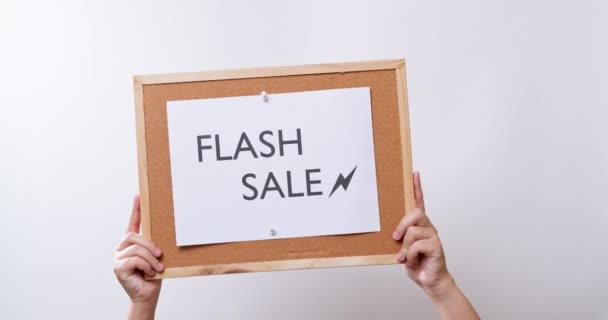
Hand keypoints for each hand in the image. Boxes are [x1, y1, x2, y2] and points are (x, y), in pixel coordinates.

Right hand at [113, 195, 162, 318]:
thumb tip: (165, 229)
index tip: (139, 195)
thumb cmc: (153, 275)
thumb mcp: (156, 256)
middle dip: (149, 245)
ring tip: (157, 268)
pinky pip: (134, 260)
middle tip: (160, 254)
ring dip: (150, 259)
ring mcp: (117, 257)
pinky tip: (149, 273)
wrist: (148, 294)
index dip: (136, 208)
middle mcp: (121, 247)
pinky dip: (145, 266)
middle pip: (134, 236)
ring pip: (136, 249)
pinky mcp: (117, 267)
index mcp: (132, 243)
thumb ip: (154, 244)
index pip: (133, 222)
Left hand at [392, 172, 451, 293]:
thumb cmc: (416, 263)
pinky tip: (412, 261)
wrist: (429, 281)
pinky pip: (416, 245)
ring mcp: (433, 235)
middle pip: (415, 213)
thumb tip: (394, 234)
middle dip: (402, 225)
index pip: (419, 202)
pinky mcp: (436, 245)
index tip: (414, 173)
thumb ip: (400, 238)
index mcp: (419, 225)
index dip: (416, 188)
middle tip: (395, 238)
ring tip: (405, 257)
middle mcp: (428, 226)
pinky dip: (410, 255)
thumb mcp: (402, 248)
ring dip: (404, 247)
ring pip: (412, 231)